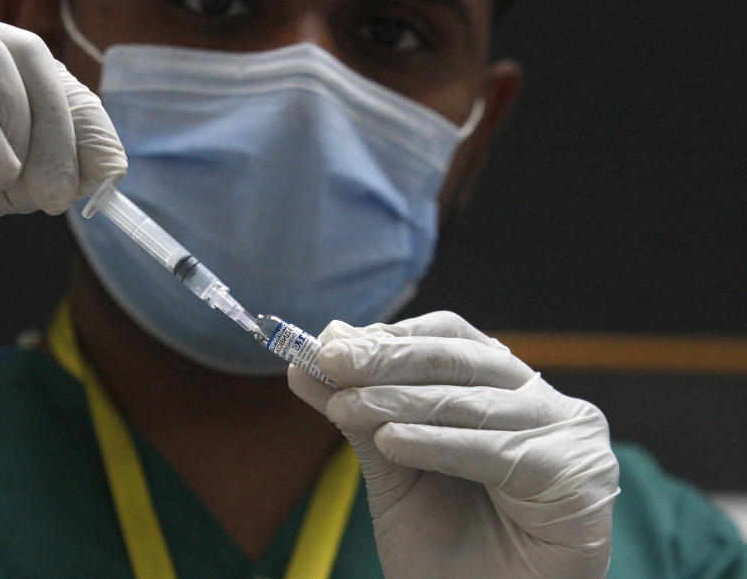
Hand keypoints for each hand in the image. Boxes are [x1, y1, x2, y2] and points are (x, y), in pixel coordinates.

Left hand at [289, 311, 619, 577]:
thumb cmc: (446, 549)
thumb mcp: (392, 471)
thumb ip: (360, 417)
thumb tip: (306, 367)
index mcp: (501, 387)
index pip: (448, 339)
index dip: (391, 336)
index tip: (332, 342)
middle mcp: (539, 400)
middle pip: (458, 359)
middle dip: (386, 358)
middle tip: (330, 358)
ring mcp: (567, 431)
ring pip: (470, 402)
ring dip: (398, 401)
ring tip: (345, 406)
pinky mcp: (579, 474)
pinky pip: (496, 451)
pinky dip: (438, 444)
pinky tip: (391, 442)